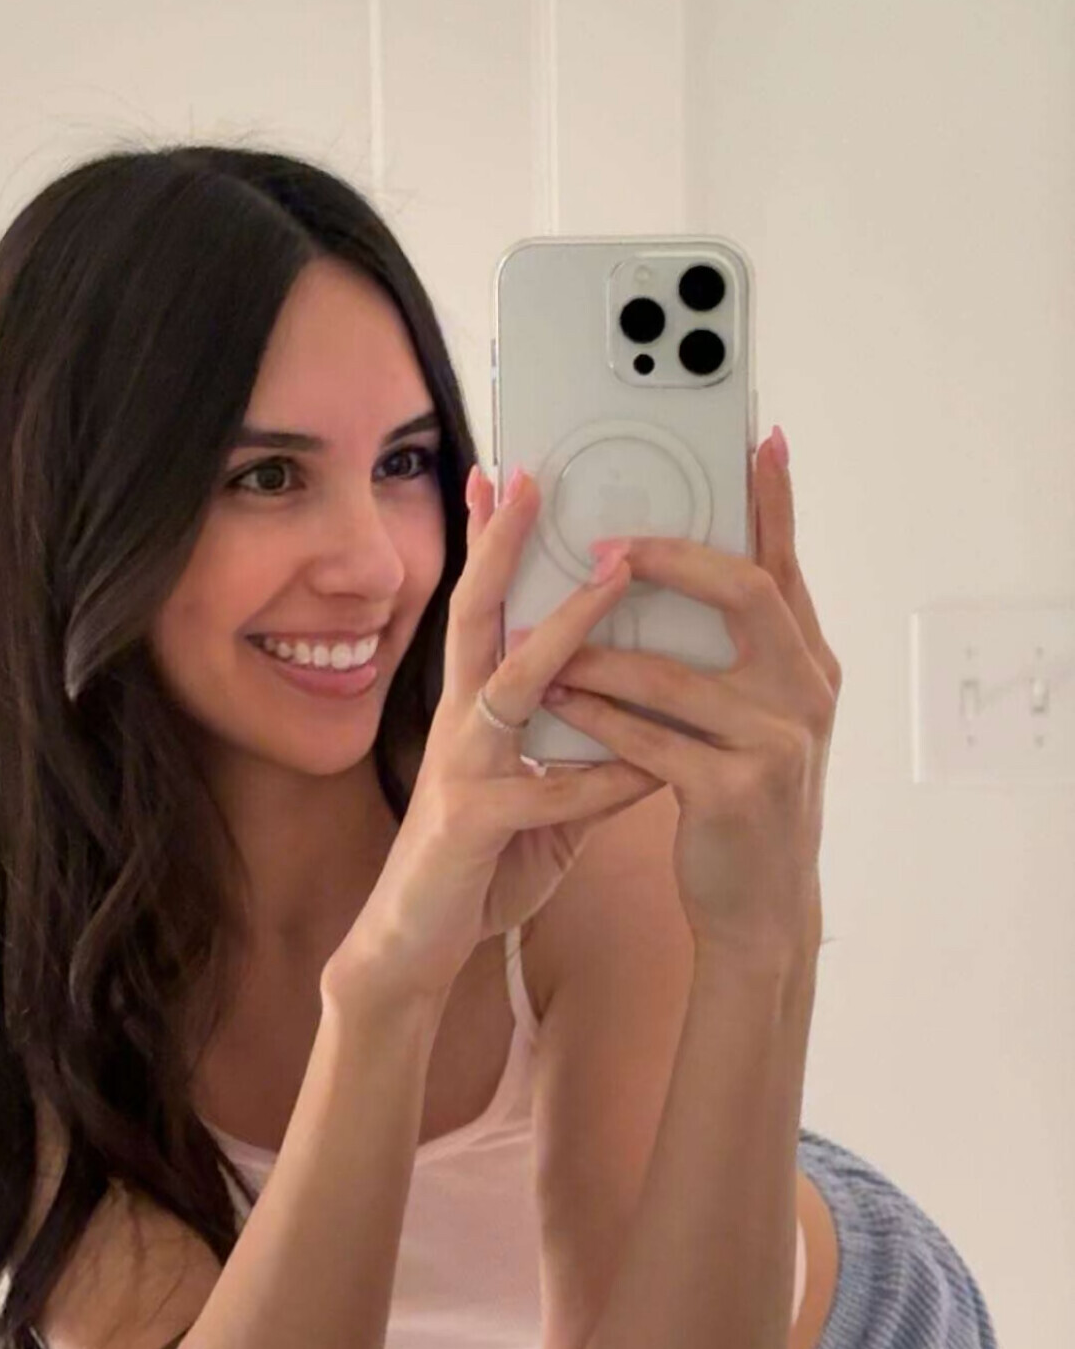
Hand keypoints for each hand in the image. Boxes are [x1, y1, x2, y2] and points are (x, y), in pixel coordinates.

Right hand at [325, 465, 659, 1014]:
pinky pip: (549, 795)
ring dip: (566, 628)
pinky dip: (600, 779)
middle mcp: (461, 724)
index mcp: (475, 709)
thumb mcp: (539, 798)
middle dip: (503, 544)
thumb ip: (582, 754)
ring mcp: (463, 769)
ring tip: (614, 577)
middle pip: (478, 614)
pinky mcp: (475, 825)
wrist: (413, 945)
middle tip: (529, 478)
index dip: (491, 543)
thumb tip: (642, 719)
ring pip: (514, 682)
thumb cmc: (477, 863)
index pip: (484, 608)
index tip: (506, 477)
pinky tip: (646, 765)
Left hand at [531, 435, 841, 958]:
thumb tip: (672, 573)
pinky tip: (557, 704)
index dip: (774, 502)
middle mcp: (805, 693)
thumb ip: (728, 653)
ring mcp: (775, 743)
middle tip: (608, 544)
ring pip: (675, 673)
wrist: (763, 909)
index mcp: (807, 664)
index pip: (786, 565)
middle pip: (746, 593)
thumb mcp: (754, 718)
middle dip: (671, 559)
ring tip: (541, 634)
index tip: (758, 439)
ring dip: (599, 651)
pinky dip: (596, 719)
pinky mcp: (733, 792)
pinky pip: (648, 739)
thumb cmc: (742, 800)